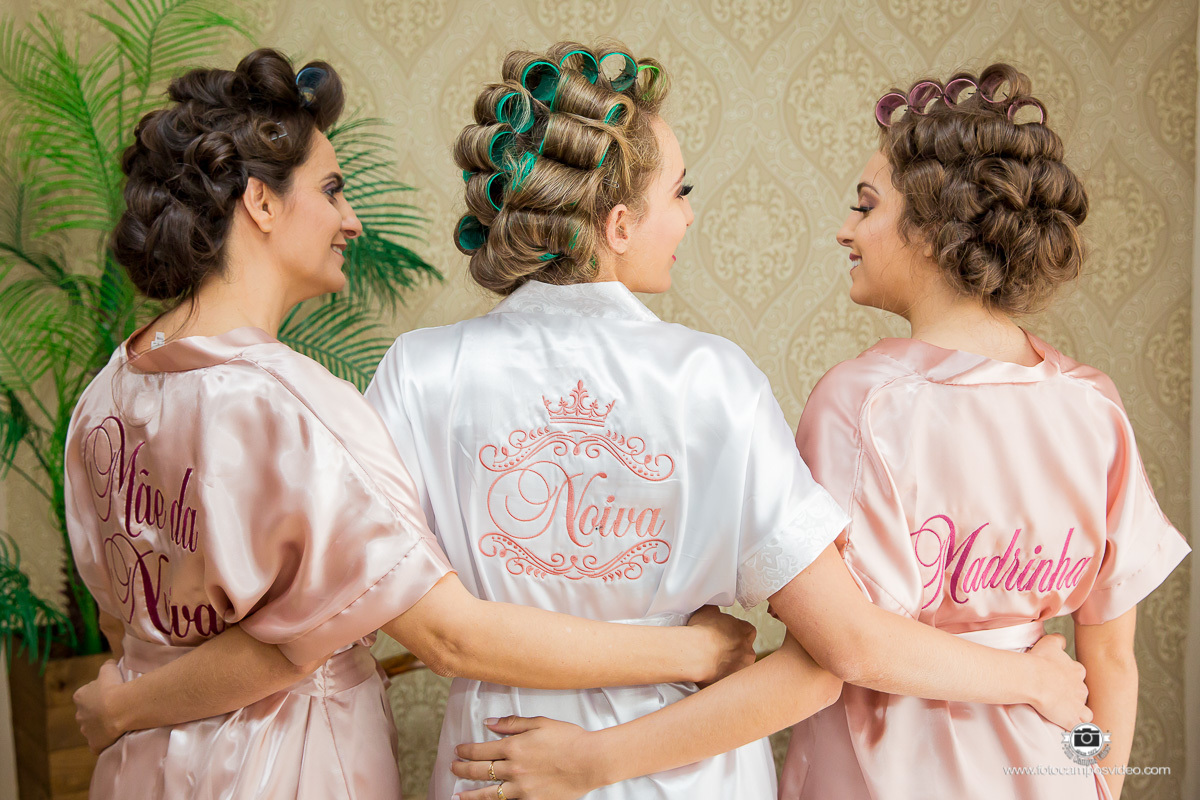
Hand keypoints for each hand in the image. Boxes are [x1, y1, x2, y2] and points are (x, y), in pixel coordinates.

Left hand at [73, 659, 125, 752]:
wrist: (120, 709)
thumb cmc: (114, 687)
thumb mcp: (109, 669)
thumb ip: (107, 665)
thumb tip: (110, 662)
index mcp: (80, 697)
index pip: (85, 696)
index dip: (97, 695)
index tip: (109, 694)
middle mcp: (79, 715)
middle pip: (87, 714)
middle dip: (97, 712)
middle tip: (115, 708)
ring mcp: (86, 731)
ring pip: (92, 729)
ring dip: (101, 727)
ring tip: (118, 722)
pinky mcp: (94, 744)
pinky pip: (97, 745)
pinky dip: (103, 743)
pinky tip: (113, 738)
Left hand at [451, 716, 598, 799]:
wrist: (590, 761)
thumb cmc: (569, 739)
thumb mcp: (540, 723)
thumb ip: (512, 723)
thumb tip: (489, 723)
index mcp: (514, 746)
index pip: (481, 750)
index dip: (466, 751)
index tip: (458, 750)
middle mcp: (514, 768)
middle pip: (479, 771)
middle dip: (462, 770)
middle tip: (453, 768)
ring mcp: (522, 788)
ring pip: (488, 794)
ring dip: (470, 795)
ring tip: (458, 795)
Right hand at [687, 605, 756, 682]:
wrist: (697, 654)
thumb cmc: (702, 631)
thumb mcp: (708, 611)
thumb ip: (716, 611)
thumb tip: (714, 611)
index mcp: (744, 630)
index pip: (748, 630)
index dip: (736, 632)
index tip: (726, 634)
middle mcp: (747, 649)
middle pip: (746, 649)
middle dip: (736, 650)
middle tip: (721, 649)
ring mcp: (741, 667)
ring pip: (740, 666)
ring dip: (730, 664)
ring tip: (715, 663)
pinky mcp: (732, 681)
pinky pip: (728, 679)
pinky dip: (722, 677)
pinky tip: (711, 673)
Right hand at [1027, 634, 1091, 729]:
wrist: (1033, 678)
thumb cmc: (1039, 660)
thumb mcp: (1049, 642)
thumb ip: (1058, 640)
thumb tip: (1062, 639)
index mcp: (1077, 670)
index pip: (1078, 675)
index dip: (1069, 678)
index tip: (1059, 680)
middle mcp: (1081, 688)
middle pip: (1082, 693)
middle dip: (1074, 696)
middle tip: (1060, 697)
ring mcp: (1078, 705)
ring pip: (1086, 712)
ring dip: (1079, 714)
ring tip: (1068, 715)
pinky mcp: (1071, 719)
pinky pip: (1081, 729)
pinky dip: (1078, 730)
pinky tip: (1072, 731)